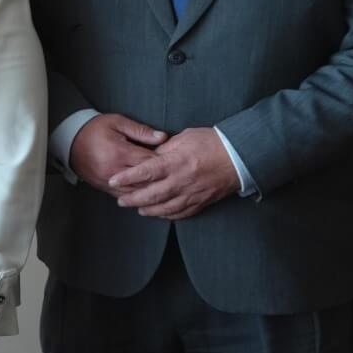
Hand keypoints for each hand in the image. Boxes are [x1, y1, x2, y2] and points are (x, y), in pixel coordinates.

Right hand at [68, 113, 165, 191]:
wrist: (69, 139)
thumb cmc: (95, 128)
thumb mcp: (117, 122)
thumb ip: (141, 131)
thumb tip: (163, 137)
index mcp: (119, 152)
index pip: (149, 162)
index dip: (164, 163)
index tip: (174, 162)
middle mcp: (114, 170)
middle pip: (145, 180)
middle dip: (160, 180)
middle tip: (174, 178)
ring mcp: (107, 181)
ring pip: (135, 192)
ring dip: (150, 192)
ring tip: (165, 190)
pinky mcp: (103, 187)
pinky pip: (124, 196)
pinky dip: (136, 196)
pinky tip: (146, 196)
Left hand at [110, 126, 238, 219]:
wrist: (240, 155)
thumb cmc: (212, 142)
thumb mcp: (184, 137)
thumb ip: (164, 149)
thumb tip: (149, 157)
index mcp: (176, 162)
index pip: (145, 172)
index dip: (127, 177)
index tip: (112, 180)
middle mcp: (182, 181)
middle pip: (152, 195)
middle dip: (133, 199)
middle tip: (120, 201)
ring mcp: (193, 193)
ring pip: (166, 208)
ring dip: (149, 210)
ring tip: (137, 209)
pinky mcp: (202, 201)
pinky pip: (182, 212)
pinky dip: (168, 215)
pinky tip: (159, 213)